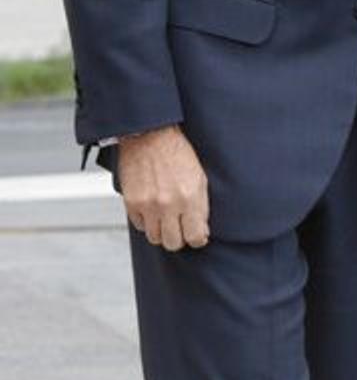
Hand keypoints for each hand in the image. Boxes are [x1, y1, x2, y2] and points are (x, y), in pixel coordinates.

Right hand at [118, 125, 208, 250]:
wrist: (150, 136)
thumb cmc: (177, 154)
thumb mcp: (199, 178)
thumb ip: (201, 208)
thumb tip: (201, 233)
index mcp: (190, 198)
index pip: (195, 237)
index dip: (197, 238)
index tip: (196, 234)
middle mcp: (168, 205)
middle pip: (173, 243)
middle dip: (179, 238)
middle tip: (180, 227)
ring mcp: (148, 205)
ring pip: (155, 238)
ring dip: (161, 231)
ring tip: (165, 217)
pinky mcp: (132, 203)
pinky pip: (140, 226)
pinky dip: (146, 221)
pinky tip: (152, 209)